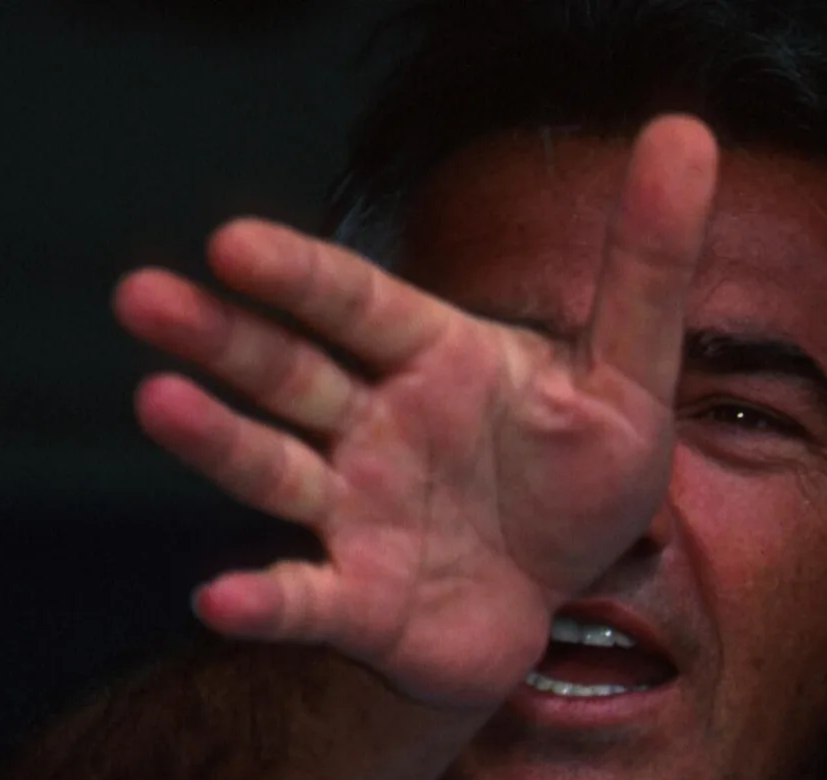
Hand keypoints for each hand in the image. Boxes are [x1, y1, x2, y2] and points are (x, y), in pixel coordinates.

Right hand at [108, 114, 718, 712]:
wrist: (562, 598)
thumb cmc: (578, 476)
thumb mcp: (631, 374)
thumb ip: (647, 261)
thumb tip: (685, 131)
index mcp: (429, 359)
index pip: (355, 304)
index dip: (298, 277)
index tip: (231, 243)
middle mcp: (372, 426)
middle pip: (286, 372)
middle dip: (218, 337)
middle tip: (141, 296)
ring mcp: (354, 511)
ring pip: (273, 468)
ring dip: (216, 441)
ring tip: (158, 402)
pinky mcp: (360, 601)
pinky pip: (304, 598)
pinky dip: (262, 602)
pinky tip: (220, 601)